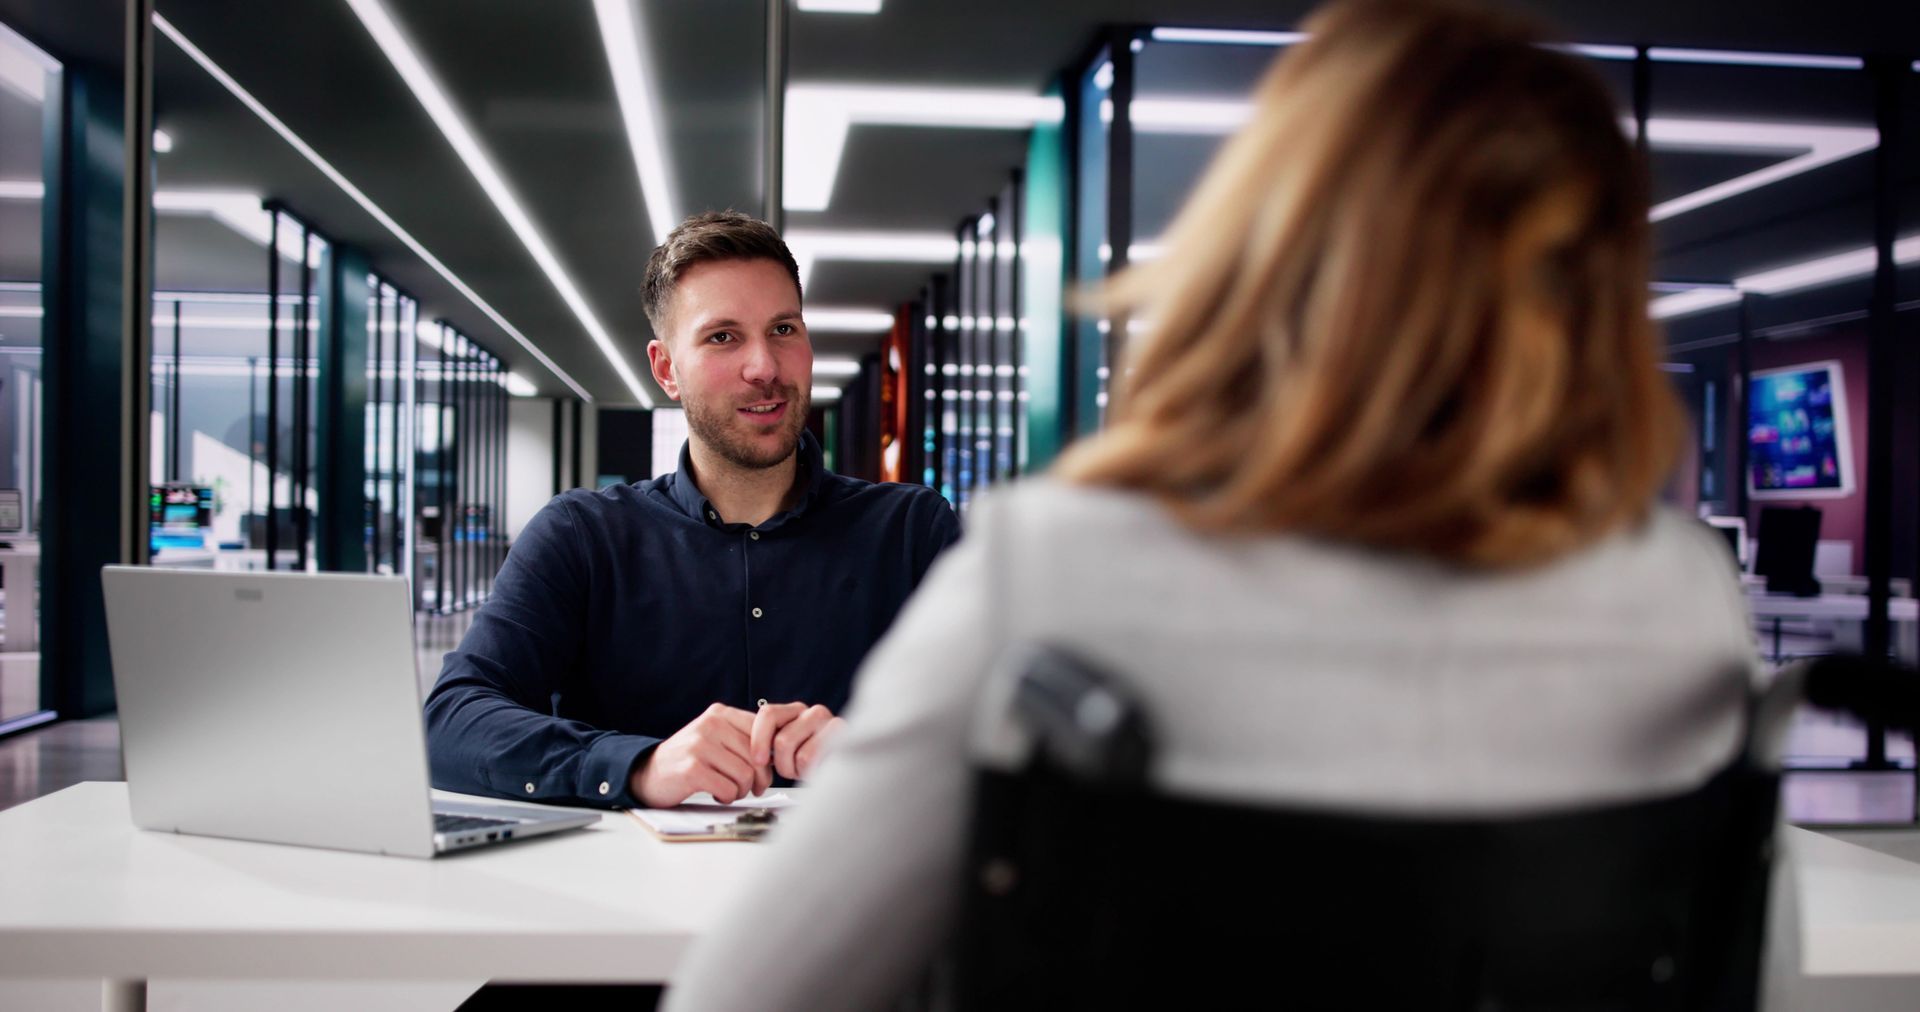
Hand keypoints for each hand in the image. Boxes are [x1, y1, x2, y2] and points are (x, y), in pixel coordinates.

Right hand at [631, 704, 760, 806]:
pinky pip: (728, 788)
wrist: (648, 773)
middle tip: (749, 788)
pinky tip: (717, 794)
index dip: (768, 757)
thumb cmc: (690, 759)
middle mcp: (710, 725)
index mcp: (720, 714)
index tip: (761, 771)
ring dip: (741, 790)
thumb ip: (742, 738)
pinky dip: (727, 797)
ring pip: (745, 775)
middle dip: (758, 779)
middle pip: (757, 757)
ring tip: (729, 790)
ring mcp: (700, 746)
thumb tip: (778, 755)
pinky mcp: (692, 769)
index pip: (763, 732)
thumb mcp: (715, 737)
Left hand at [749, 702, 847, 781]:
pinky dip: (811, 771)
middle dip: (782, 764)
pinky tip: (820, 769)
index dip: (759, 739)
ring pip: (798, 752)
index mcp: (794, 712)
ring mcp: (829, 720)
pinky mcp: (842, 733)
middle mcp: (812, 711)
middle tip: (791, 770)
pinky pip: (812, 758)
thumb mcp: (784, 753)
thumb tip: (748, 751)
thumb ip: (768, 744)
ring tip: (807, 770)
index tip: (758, 761)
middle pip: (782, 739)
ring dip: (797, 770)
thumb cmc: (810, 765)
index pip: (768, 714)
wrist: (842, 777)